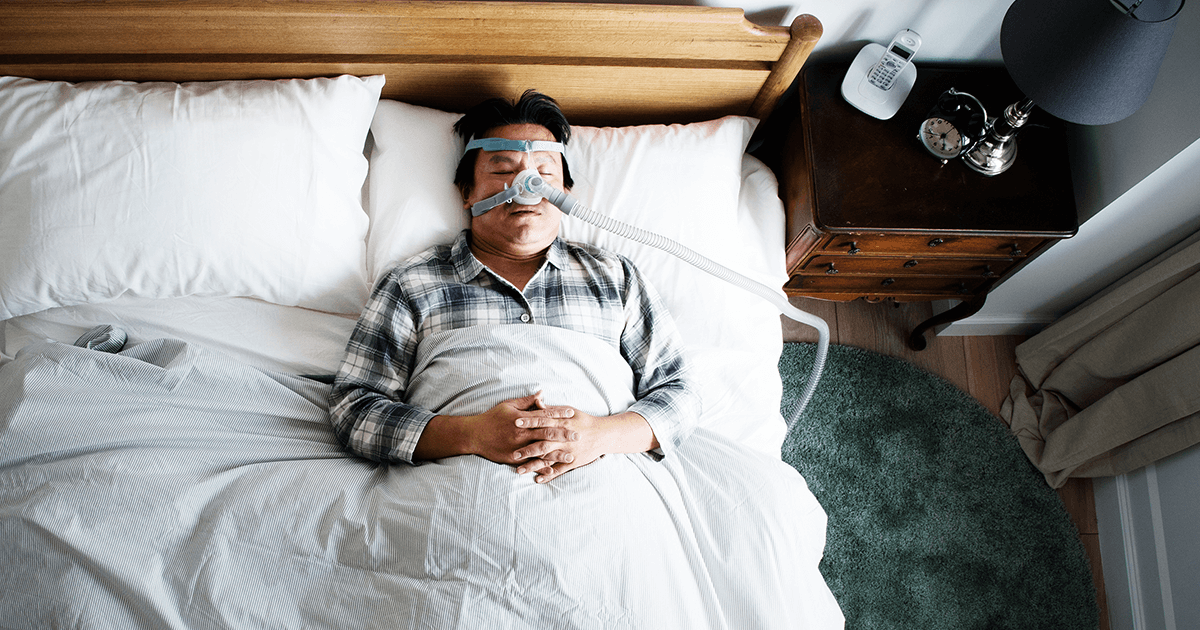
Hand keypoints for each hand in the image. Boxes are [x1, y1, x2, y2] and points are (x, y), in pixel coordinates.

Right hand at [414, 391, 578, 463]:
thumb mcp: (508, 405)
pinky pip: (530, 463)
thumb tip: (542, 394)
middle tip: (578, 435)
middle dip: (564, 434)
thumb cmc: (492, 418)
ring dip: (558, 453)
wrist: (473, 435)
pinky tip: (553, 470)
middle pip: (547, 433)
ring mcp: (517, 446)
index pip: (544, 415)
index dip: (559, 415)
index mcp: (521, 418)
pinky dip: (542, 467)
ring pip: (541, 450)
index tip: (572, 414)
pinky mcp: (513, 458)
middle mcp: (521, 432)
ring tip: (572, 455)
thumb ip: (527, 401)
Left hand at [512, 409, 657, 483]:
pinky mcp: (573, 462)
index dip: (528, 422)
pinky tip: (537, 479)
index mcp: (561, 423)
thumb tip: (537, 402)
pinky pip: (559, 469)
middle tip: (512, 453)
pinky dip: (548, 474)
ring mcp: (568, 451)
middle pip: (542, 443)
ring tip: (519, 470)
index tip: (514, 422)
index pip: (542, 421)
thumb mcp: (568, 411)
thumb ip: (551, 409)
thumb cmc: (583, 420)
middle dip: (527, 448)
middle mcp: (563, 438)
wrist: (602, 434)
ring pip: (548, 459)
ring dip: (533, 465)